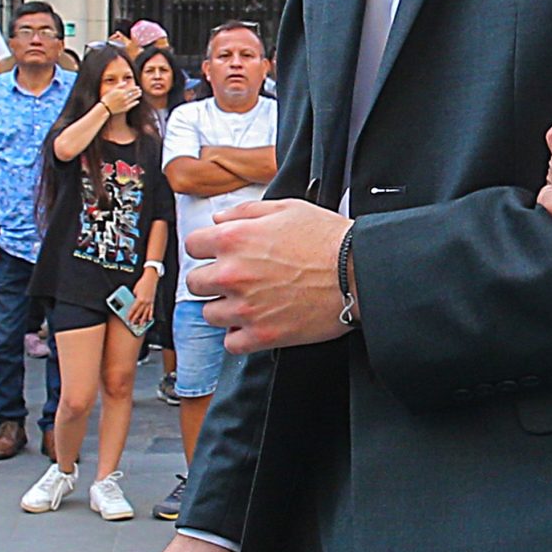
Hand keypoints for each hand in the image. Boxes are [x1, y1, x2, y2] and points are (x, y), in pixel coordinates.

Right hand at [102, 81, 142, 116]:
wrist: (105, 107)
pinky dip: (135, 103)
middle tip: (140, 90)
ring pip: (133, 99)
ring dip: (137, 96)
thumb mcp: (112, 90)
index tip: (138, 87)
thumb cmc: (107, 98)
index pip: (131, 89)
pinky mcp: (125, 108)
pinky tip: (137, 101)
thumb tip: (125, 82)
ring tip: (140, 94)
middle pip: (133, 94)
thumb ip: (119, 85)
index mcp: (122, 92)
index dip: (135, 88)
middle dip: (137, 92)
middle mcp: (125, 97)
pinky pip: (132, 105)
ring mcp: (126, 103)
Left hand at [129, 274, 158, 330]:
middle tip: (132, 323)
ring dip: (143, 319)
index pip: (133, 309)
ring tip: (141, 324)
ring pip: (146, 312)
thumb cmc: (142, 283)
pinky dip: (150, 315)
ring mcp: (150, 302)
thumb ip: (133, 298)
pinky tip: (149, 319)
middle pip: (139, 312)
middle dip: (135, 318)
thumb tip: (130, 303)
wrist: (151, 278)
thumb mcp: (135, 290)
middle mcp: (145, 302)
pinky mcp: (152, 301)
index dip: (130, 315)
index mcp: (140, 299)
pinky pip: (151, 310)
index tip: (127, 319)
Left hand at [183, 199, 351, 352]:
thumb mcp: (289, 208)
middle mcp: (233, 274)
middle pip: (196, 282)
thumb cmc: (330, 240)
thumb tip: (221, 218)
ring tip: (251, 300)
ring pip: (210, 314)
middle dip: (213, 279)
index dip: (207, 247)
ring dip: (226, 308)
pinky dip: (241, 335)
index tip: (216, 253)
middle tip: (236, 278)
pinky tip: (256, 322)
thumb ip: (247, 211)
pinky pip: (231, 342)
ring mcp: (244, 307)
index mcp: (235, 240)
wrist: (358, 272)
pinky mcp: (261, 334)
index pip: (192, 245)